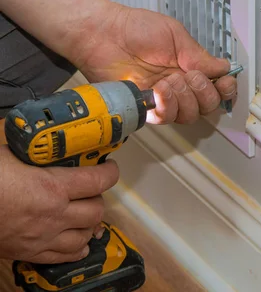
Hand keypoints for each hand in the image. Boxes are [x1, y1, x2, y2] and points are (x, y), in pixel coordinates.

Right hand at [0, 146, 118, 263]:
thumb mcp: (11, 155)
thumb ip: (36, 153)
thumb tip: (49, 144)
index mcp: (52, 187)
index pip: (98, 181)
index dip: (110, 172)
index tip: (109, 167)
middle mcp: (54, 216)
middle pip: (97, 210)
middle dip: (98, 198)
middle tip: (91, 190)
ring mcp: (42, 238)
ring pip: (85, 236)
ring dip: (90, 224)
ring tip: (86, 213)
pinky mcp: (29, 253)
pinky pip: (65, 256)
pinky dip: (77, 248)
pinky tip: (78, 240)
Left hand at [72, 3, 236, 124]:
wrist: (103, 34)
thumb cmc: (136, 28)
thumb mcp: (175, 35)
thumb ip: (199, 55)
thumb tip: (223, 68)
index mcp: (191, 67)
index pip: (218, 87)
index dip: (226, 89)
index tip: (225, 82)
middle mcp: (181, 86)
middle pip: (208, 106)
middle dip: (205, 93)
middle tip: (189, 76)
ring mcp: (164, 99)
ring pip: (190, 115)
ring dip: (185, 99)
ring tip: (170, 81)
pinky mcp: (146, 108)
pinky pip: (166, 118)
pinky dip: (167, 106)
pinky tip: (160, 90)